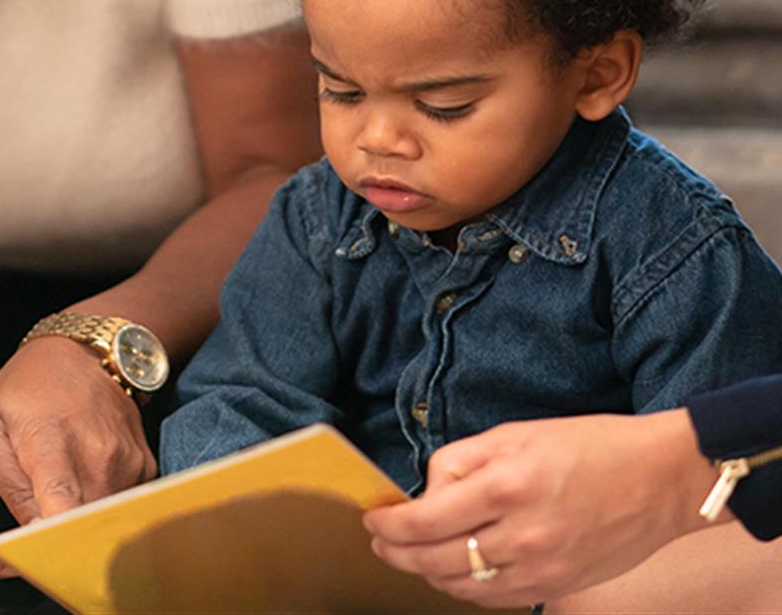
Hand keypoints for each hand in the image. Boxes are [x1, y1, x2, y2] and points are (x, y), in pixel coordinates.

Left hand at [0, 336, 155, 558]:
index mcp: (50, 440)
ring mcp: (126, 457)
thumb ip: (9, 489)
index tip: (40, 559)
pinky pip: (123, 506)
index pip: (62, 504)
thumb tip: (28, 539)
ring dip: (83, 525)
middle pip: (85, 526)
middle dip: (62, 543)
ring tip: (61, 501)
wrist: (78, 351)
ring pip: (105, 521)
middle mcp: (97, 450)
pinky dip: (103, 508)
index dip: (52, 541)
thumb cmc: (25, 391)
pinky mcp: (144, 463)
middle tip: (39, 539)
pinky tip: (86, 486)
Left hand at [362, 410, 719, 607]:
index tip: (373, 517)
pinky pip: (495, 599)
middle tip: (379, 539)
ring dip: (426, 572)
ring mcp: (540, 568)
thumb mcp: (514, 434)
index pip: (426, 520)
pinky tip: (451, 570)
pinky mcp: (557, 586)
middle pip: (435, 560)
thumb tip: (427, 490)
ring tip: (409, 554)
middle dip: (397, 552)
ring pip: (462, 587)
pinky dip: (464, 589)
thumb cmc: (588, 446)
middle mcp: (520, 534)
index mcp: (505, 486)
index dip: (390, 525)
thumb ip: (461, 461)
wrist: (660, 480)